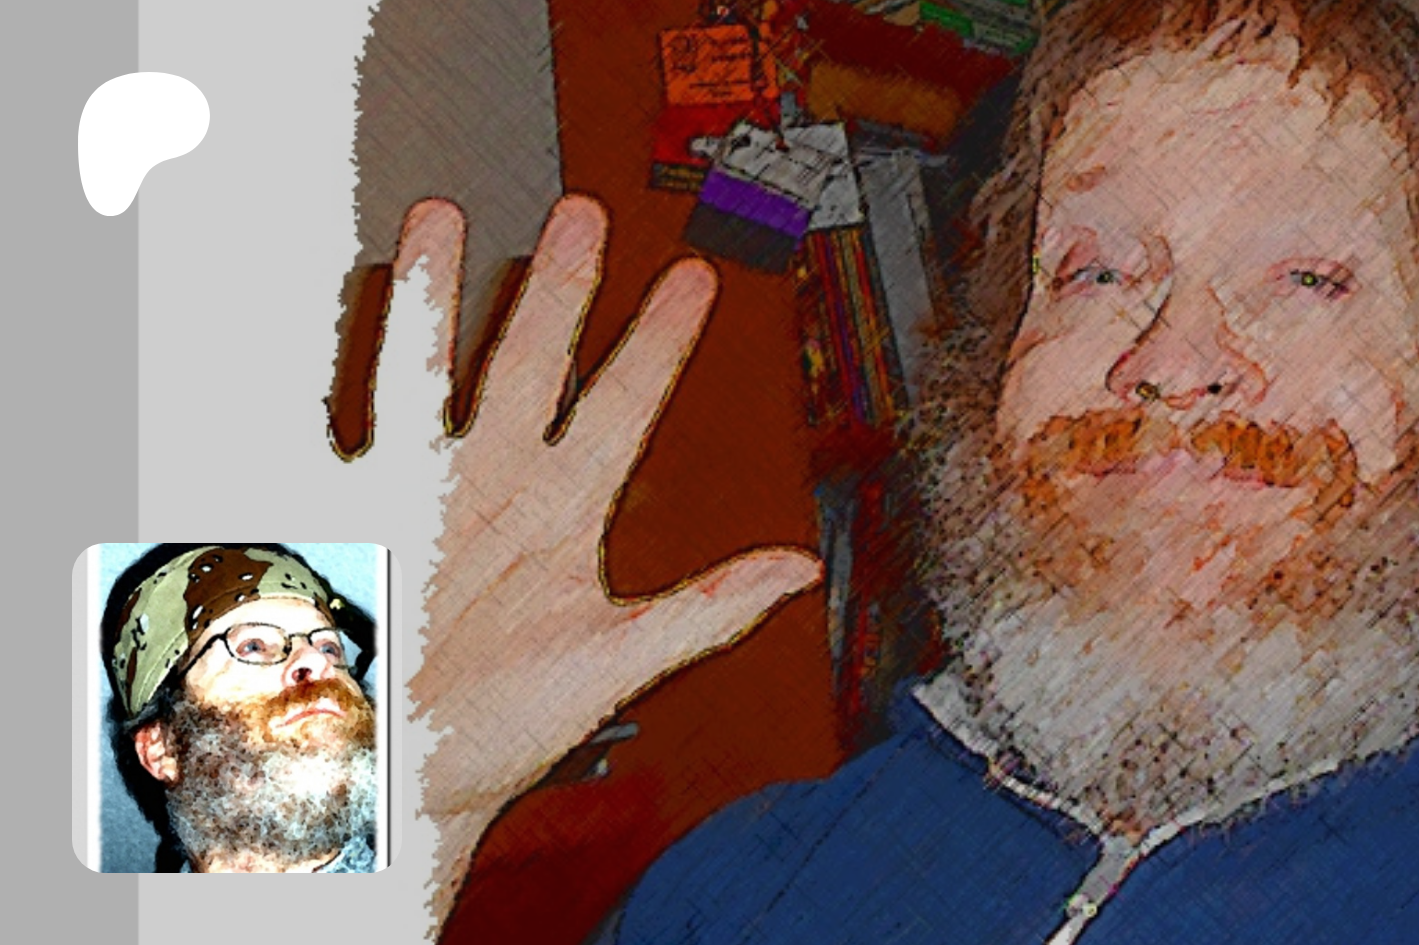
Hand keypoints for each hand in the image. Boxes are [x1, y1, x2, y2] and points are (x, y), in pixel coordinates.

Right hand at [352, 195, 821, 920]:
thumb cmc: (506, 733)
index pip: (622, 406)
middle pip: (531, 362)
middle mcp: (495, 485)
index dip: (658, 344)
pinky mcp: (347, 512)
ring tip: (442, 218)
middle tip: (586, 212)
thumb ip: (705, 611)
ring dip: (436, 298)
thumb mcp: (615, 665)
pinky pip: (340, 422)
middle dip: (559, 289)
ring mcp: (418, 491)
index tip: (694, 278)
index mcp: (566, 513)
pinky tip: (333, 304)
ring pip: (428, 371)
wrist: (398, 782)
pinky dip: (331, 367)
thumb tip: (800, 570)